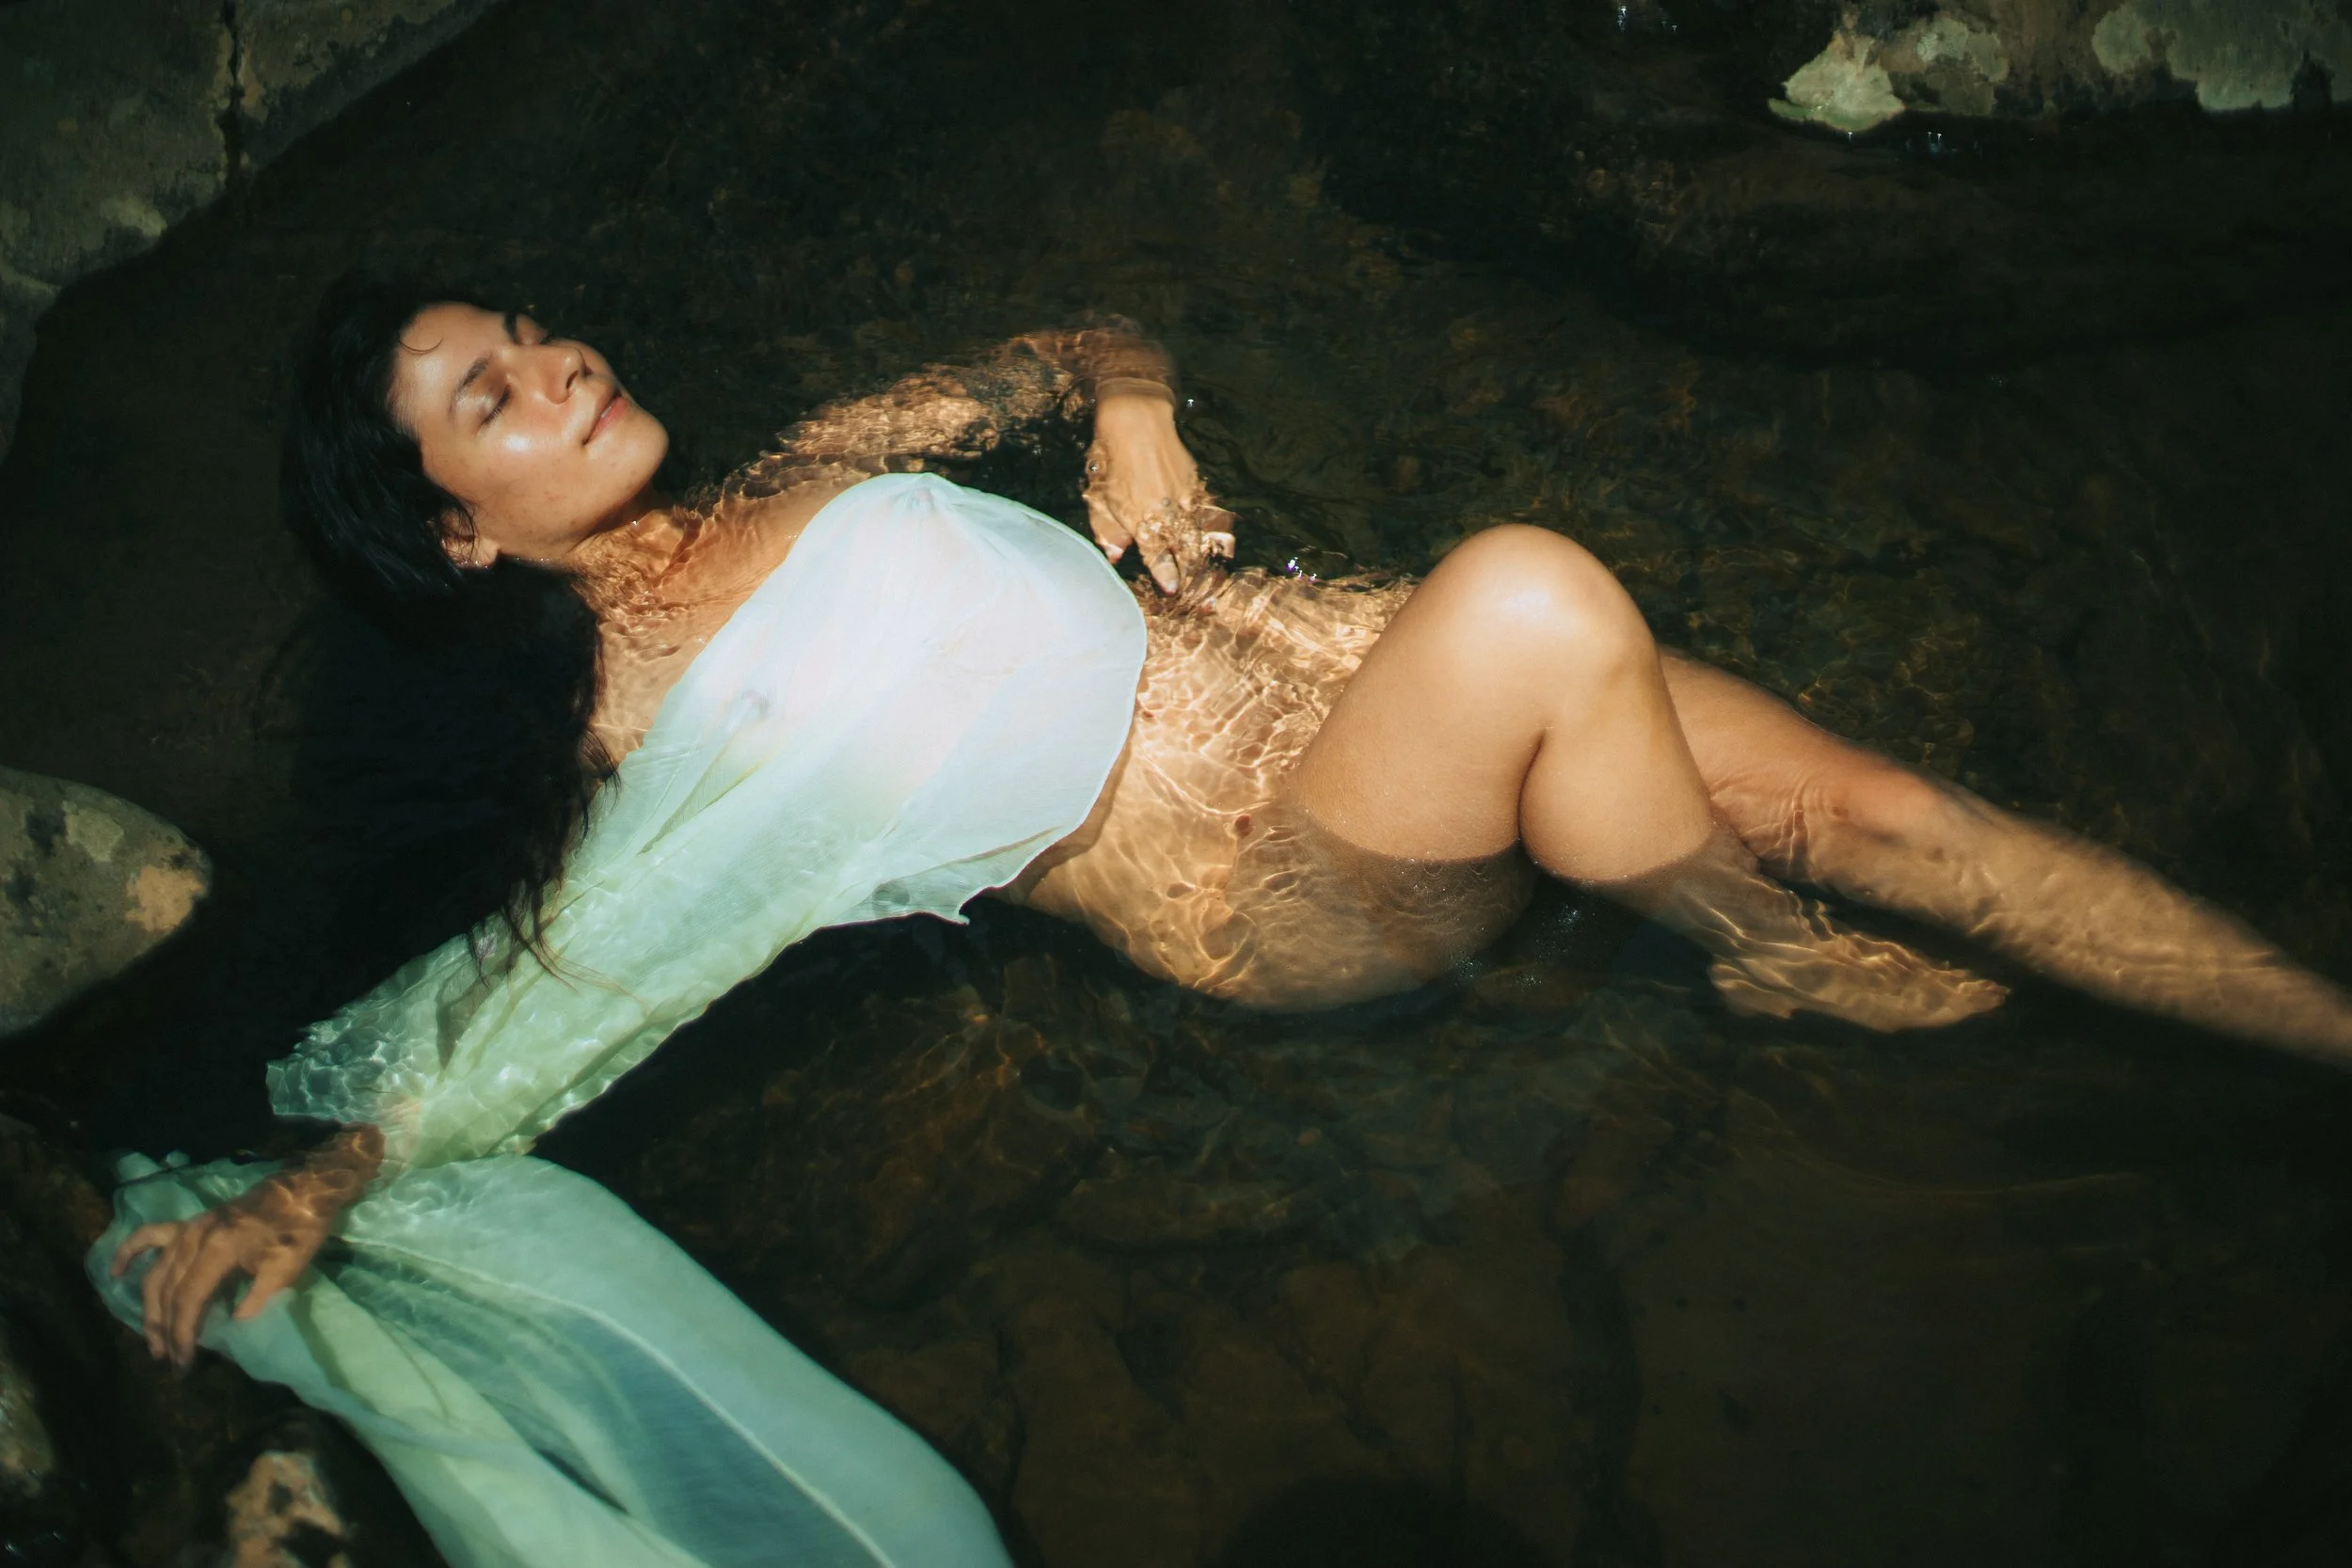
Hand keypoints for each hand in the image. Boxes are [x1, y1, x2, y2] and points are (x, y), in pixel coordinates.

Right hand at [108, 1171, 336, 1368]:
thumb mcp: (287, 1267)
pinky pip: (149, 1236)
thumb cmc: (299, 1228)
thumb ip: (257, 1299)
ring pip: (157, 1274)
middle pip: (168, 1291)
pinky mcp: (189, 1223)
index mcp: (218, 1248)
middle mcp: (193, 1238)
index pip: (188, 1299)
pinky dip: (130, 1253)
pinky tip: (115, 1273)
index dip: (182, 1333)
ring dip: (151, 1310)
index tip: (184, 1362)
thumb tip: (231, 1329)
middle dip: (166, 1330)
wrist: (304, 1187)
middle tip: (169, 1362)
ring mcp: (188, 1228)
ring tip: (153, 1342)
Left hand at [1084, 392, 1235, 594]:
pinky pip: (1211, 514)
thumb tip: (1116, 555)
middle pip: (1185, 552)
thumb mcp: (1099, 498)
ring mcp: (1185, 500)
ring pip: (1201, 535)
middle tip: (1197, 591)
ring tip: (1213, 574)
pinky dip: (1219, 532)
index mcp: (1140, 521)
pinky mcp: (1196, 485)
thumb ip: (1107, 531)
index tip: (1172, 589)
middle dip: (1191, 573)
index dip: (1166, 576)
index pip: (1157, 557)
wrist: (1135, 420)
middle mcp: (1166, 514)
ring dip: (1206, 557)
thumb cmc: (1110, 459)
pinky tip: (1225, 545)